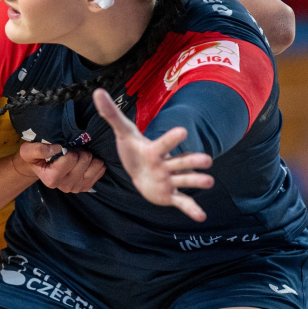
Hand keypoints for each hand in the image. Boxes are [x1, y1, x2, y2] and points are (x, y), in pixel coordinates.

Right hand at [17, 143, 107, 192]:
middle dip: (79, 151)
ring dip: (88, 156)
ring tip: (77, 156)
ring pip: (95, 164)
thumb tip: (57, 148)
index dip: (69, 149)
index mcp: (51, 179)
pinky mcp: (87, 187)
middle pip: (85, 159)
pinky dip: (95, 162)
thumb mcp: (28, 151)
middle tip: (71, 151)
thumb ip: (38, 149)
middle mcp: (65, 186)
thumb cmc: (35, 157)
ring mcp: (77, 188)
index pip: (71, 157)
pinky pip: (100, 170)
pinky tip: (84, 162)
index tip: (63, 149)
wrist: (41, 167)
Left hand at [91, 89, 213, 220]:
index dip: (170, 139)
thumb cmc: (132, 149)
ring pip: (184, 181)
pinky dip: (191, 209)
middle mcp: (166, 165)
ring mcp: (169, 180)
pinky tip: (202, 217)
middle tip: (207, 160)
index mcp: (154, 151)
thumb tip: (97, 91)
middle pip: (180, 162)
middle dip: (192, 162)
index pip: (162, 144)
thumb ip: (112, 114)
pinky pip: (181, 202)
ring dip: (195, 182)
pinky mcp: (169, 195)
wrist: (139, 169)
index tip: (182, 132)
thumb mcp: (122, 133)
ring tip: (209, 182)